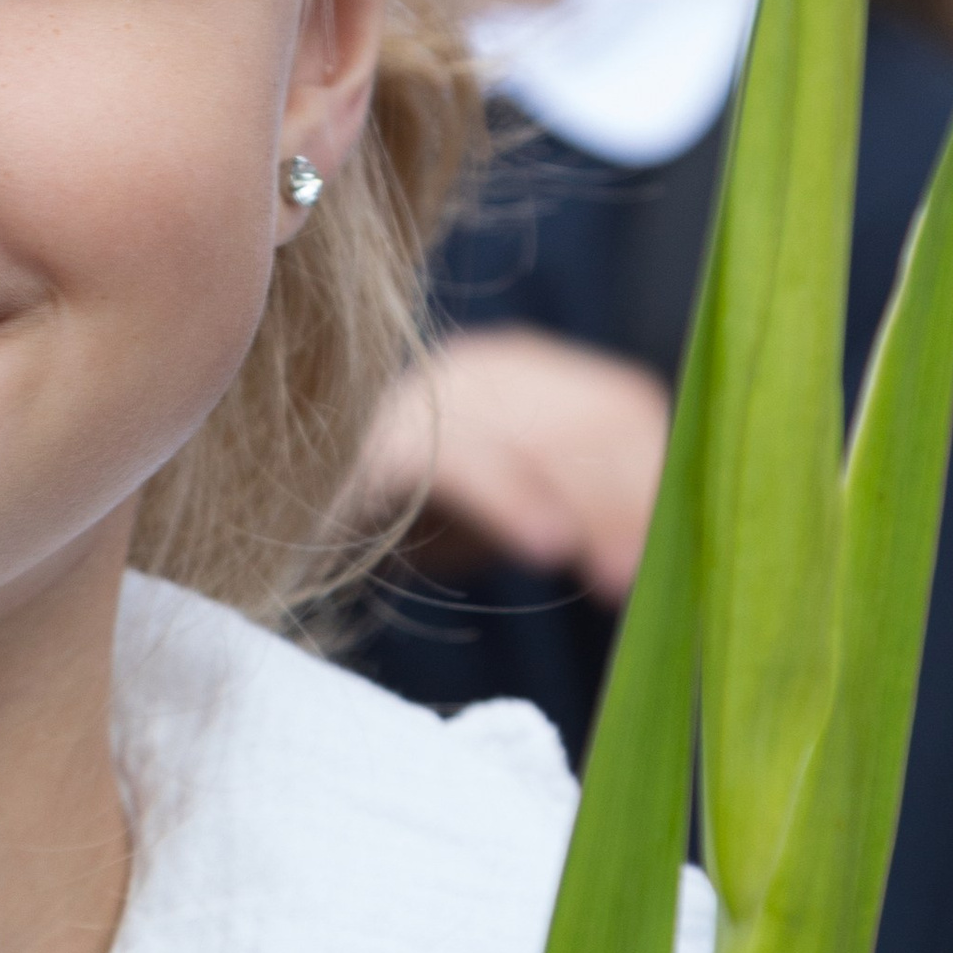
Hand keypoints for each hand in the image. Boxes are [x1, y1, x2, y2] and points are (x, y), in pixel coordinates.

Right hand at [361, 329, 671, 606]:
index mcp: (520, 378)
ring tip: (617, 577)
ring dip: (589, 506)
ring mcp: (423, 396)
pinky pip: (456, 456)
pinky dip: (509, 498)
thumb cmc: (398, 524)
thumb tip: (649, 567)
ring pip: (534, 435)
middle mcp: (478, 371)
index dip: (658, 477)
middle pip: (588, 419)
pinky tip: (546, 545)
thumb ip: (567, 516)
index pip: (619, 406)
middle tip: (648, 580)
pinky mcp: (371, 438)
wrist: (270, 515)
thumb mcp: (498, 517)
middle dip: (632, 499)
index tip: (683, 550)